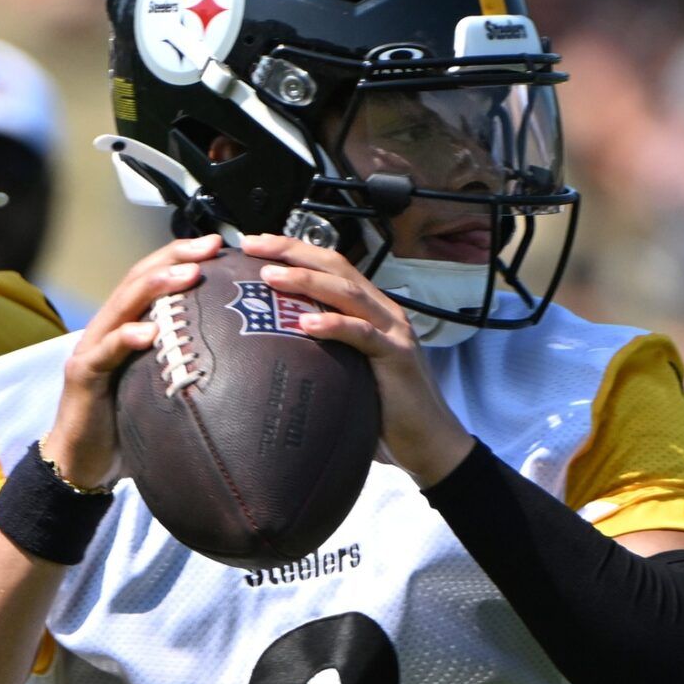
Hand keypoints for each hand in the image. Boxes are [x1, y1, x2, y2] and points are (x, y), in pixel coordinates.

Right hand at [41, 235, 223, 486]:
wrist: (80, 463)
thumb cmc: (125, 427)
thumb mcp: (162, 389)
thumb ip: (186, 368)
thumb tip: (241, 361)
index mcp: (127, 327)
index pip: (153, 279)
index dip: (182, 257)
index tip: (217, 245)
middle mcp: (108, 329)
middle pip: (138, 279)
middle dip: (174, 258)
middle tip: (209, 246)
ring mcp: (92, 349)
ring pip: (121, 305)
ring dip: (155, 286)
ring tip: (187, 275)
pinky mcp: (82, 376)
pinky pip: (104, 352)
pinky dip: (126, 338)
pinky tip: (148, 333)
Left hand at [243, 233, 475, 485]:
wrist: (430, 439)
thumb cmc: (385, 406)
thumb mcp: (348, 366)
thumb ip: (324, 347)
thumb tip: (276, 342)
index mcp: (369, 308)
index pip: (329, 265)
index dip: (293, 250)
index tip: (255, 245)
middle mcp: (382, 311)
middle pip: (336, 265)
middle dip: (292, 251)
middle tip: (253, 245)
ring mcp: (393, 330)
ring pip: (347, 292)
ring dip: (306, 281)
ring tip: (271, 277)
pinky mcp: (398, 356)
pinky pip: (363, 334)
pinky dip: (334, 325)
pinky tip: (306, 324)